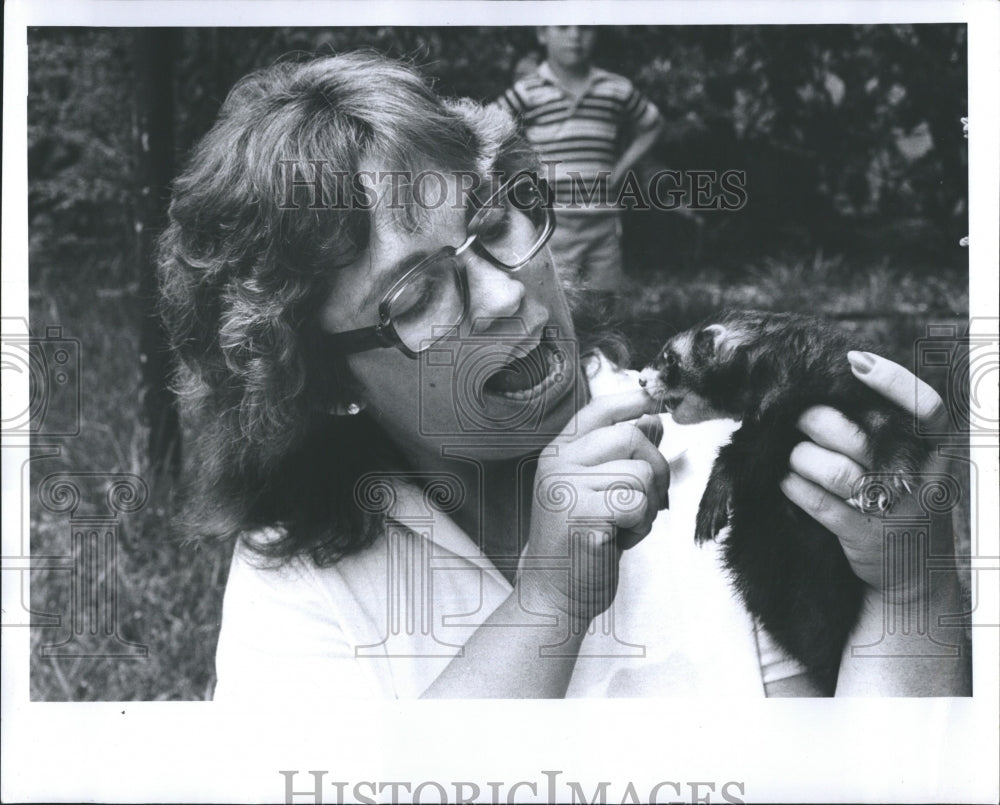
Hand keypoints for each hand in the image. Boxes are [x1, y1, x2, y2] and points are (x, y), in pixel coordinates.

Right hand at [517, 389, 668, 625]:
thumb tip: (653, 418)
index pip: (598, 411)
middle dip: (656, 468)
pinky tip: (620, 540)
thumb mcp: (599, 491)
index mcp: (558, 454)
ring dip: (648, 505)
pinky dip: (641, 526)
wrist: (553, 596)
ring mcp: (565, 488)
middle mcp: (557, 464)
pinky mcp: (580, 515)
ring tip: (624, 526)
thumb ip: (620, 455)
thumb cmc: (580, 544)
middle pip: (630, 436)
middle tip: (649, 500)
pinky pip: (637, 504)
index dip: (633, 400)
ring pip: (640, 472)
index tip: (657, 401)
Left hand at [780, 351, 954, 599]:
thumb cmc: (901, 498)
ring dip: (802, 457)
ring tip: (794, 452)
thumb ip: (888, 427)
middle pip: (861, 437)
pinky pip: (819, 503)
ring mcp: (895, 511)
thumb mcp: (913, 462)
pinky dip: (795, 487)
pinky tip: (786, 479)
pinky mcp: (865, 537)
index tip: (854, 361)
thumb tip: (842, 376)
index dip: (892, 381)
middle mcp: (922, 479)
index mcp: (939, 452)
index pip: (926, 408)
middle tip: (800, 415)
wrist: (910, 570)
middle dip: (818, 421)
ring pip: (834, 471)